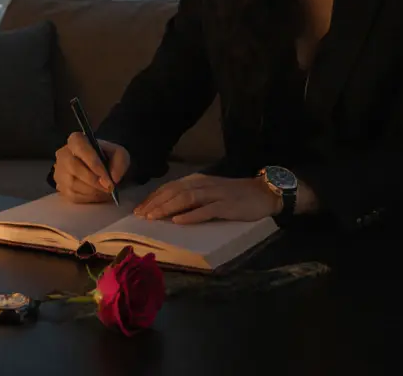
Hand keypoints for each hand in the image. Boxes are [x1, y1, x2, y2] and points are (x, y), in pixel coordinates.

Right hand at [53, 133, 129, 203]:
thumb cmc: (107, 158)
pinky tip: (98, 195)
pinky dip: (89, 198)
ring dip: (93, 191)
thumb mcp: (119, 154)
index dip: (94, 163)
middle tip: (109, 188)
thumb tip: (113, 178)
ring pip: (73, 184)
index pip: (80, 148)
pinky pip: (73, 196)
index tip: (107, 178)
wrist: (100, 169)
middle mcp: (63, 154)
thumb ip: (120, 162)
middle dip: (94, 180)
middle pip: (74, 167)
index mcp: (76, 140)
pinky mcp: (61, 188)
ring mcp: (60, 172)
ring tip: (106, 192)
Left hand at [134, 173, 279, 223]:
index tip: (139, 210)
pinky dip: (191, 215)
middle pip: (174, 191)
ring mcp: (215, 194)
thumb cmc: (234, 195)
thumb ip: (192, 197)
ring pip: (186, 198)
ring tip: (153, 217)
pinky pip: (206, 210)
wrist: (263, 193)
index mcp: (197, 180)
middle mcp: (203, 184)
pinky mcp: (226, 206)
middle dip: (155, 203)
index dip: (153, 198)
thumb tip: (169, 209)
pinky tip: (179, 221)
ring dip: (168, 208)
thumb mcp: (210, 192)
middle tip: (140, 216)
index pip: (170, 187)